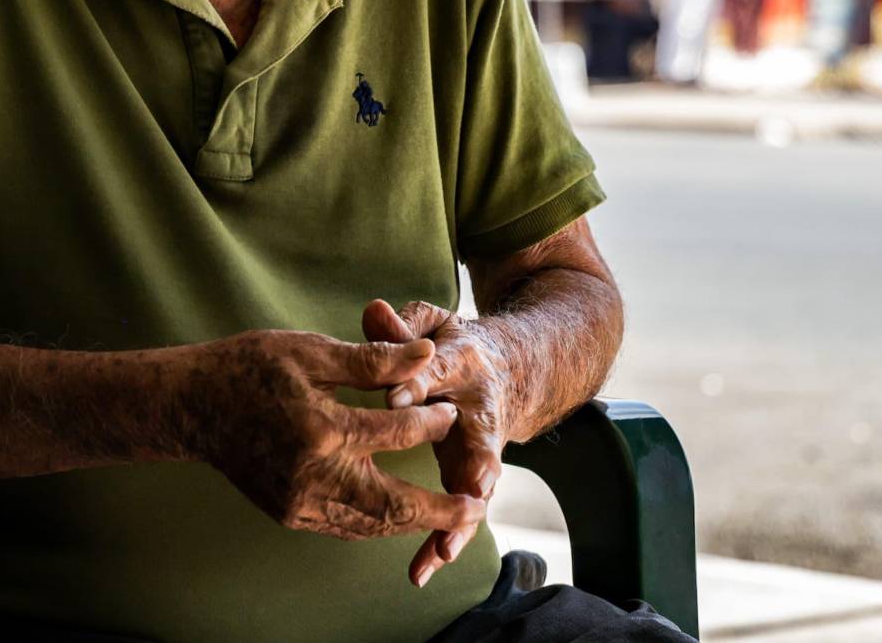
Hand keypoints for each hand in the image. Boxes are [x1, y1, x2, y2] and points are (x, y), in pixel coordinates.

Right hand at [184, 329, 485, 544]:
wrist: (190, 405)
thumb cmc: (250, 367)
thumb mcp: (312, 352)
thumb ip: (373, 359)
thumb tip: (426, 353)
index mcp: (321, 429)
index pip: (396, 431)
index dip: (430, 420)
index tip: (450, 412)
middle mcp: (312, 476)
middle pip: (392, 503)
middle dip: (438, 508)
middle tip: (477, 507)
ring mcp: (298, 502)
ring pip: (370, 523)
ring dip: (411, 521)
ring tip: (448, 516)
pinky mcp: (289, 514)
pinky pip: (344, 527)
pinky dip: (376, 523)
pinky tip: (398, 514)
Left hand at [362, 299, 511, 586]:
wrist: (507, 372)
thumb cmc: (454, 347)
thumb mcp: (434, 325)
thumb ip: (404, 325)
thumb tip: (374, 311)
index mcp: (465, 366)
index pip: (439, 372)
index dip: (417, 385)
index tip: (393, 398)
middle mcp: (479, 412)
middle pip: (478, 442)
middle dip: (473, 466)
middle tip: (465, 485)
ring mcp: (480, 449)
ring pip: (474, 489)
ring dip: (458, 522)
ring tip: (439, 554)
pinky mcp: (472, 477)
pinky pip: (461, 512)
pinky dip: (445, 540)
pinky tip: (423, 570)